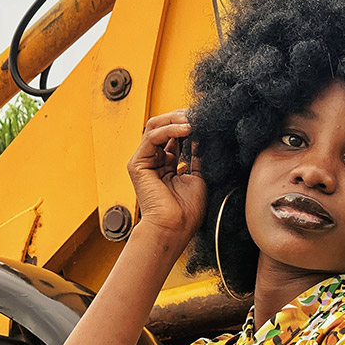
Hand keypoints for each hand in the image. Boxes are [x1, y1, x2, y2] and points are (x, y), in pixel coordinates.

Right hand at [128, 110, 205, 240]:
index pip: (176, 136)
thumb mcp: (198, 177)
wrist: (174, 229)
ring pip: (156, 127)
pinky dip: (170, 129)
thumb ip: (198, 156)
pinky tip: (186, 129)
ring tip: (194, 120)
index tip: (207, 120)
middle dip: (182, 118)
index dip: (190, 125)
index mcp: (167, 164)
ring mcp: (145, 161)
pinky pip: (152, 137)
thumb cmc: (186, 212)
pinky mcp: (137, 164)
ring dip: (176, 119)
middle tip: (200, 115)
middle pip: (164, 127)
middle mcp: (154, 161)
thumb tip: (204, 135)